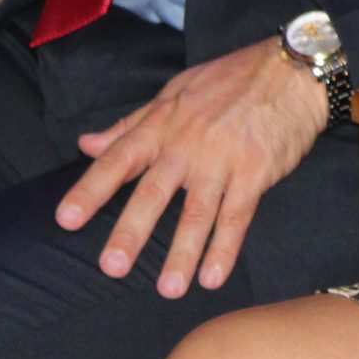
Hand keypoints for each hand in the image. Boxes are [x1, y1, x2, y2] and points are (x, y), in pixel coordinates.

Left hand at [55, 39, 326, 297]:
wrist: (291, 70)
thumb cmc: (231, 79)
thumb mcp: (175, 91)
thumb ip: (131, 124)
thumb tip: (87, 144)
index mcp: (164, 123)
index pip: (119, 159)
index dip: (91, 189)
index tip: (66, 219)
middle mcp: (188, 143)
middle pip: (154, 192)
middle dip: (132, 231)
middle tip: (112, 267)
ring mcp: (223, 159)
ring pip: (197, 212)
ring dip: (182, 253)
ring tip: (168, 289)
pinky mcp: (256, 172)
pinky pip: (237, 215)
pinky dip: (225, 248)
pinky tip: (213, 276)